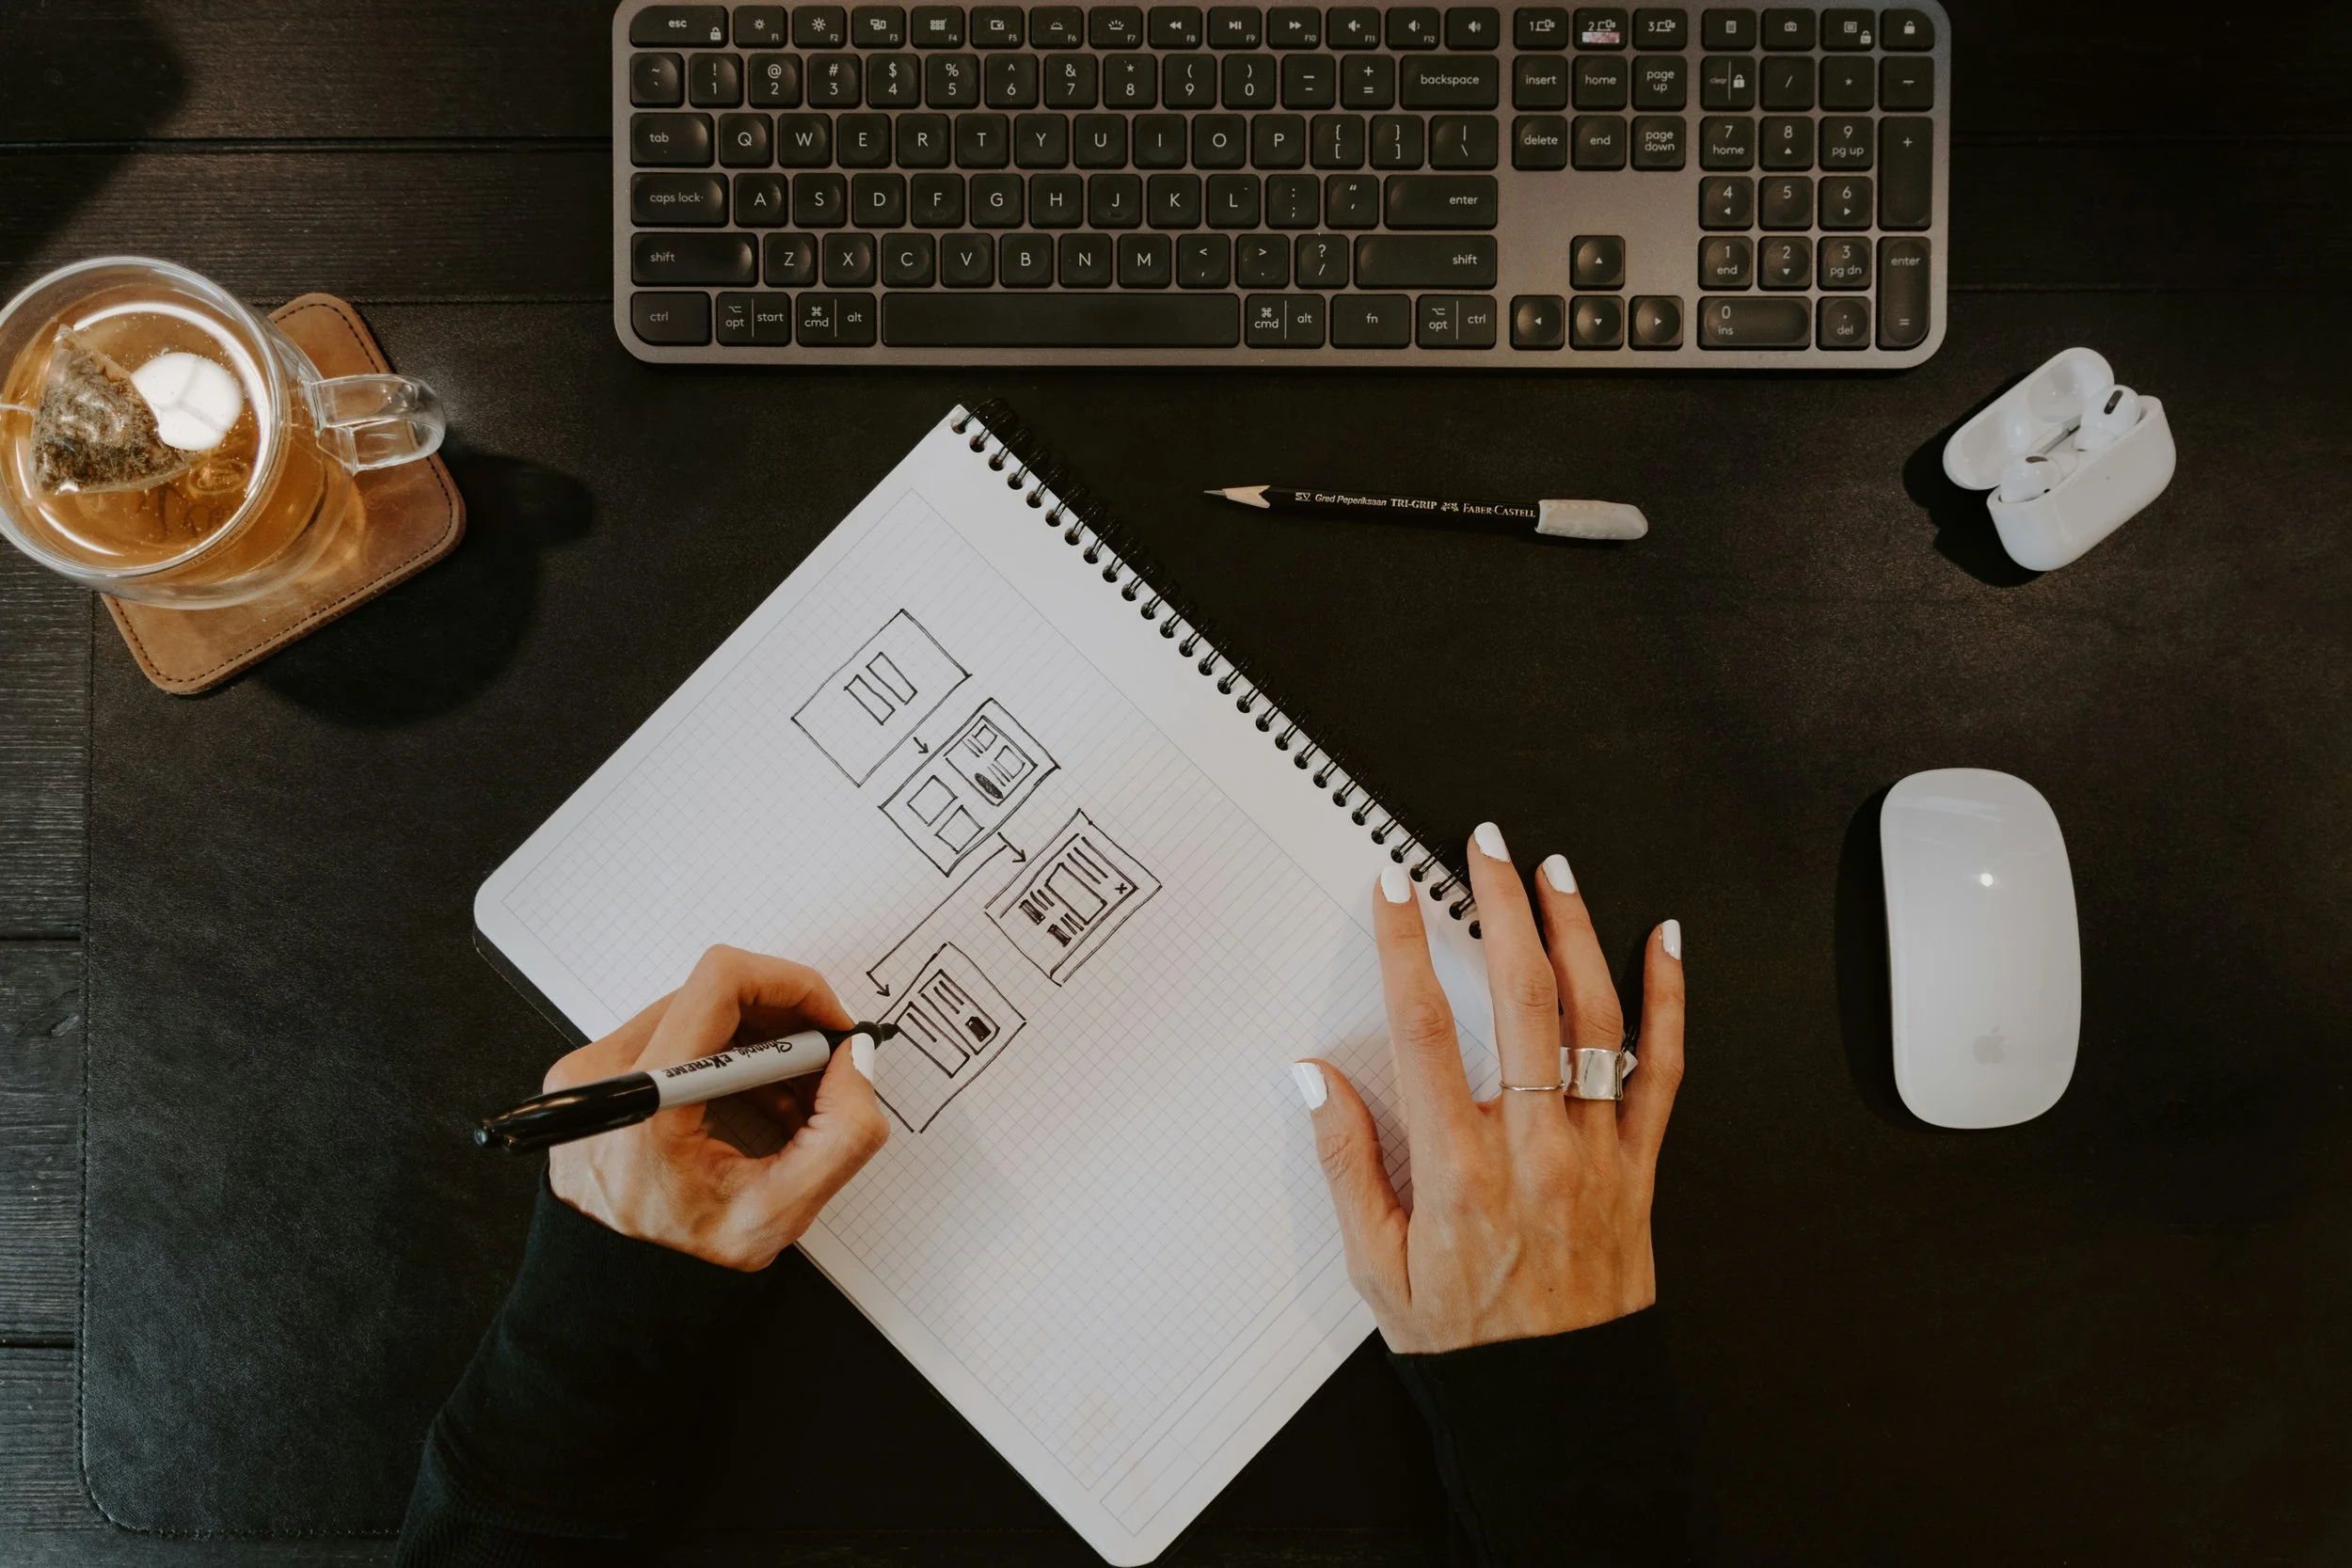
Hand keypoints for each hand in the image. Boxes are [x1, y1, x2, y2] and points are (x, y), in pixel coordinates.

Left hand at [544, 945, 889, 1271]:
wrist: (617, 1291)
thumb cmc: (686, 1261)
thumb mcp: (782, 1213)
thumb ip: (843, 1134)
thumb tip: (857, 1058)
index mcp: (645, 1102)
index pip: (721, 983)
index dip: (793, 986)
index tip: (830, 1023)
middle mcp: (605, 1074)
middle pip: (714, 993)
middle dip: (787, 1022)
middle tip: (825, 1066)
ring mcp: (592, 1070)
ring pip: (698, 1010)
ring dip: (761, 1043)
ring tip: (791, 1100)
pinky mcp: (595, 1074)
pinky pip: (675, 1033)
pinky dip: (728, 1057)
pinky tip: (755, 1103)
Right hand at [1300, 824, 1684, 1353]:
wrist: (1560, 1407)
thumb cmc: (1466, 1342)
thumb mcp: (1377, 1268)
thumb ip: (1346, 1165)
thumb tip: (1313, 1078)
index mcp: (1460, 1172)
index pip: (1426, 1032)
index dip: (1407, 949)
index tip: (1395, 888)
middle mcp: (1535, 1150)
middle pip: (1522, 1000)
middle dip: (1501, 909)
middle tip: (1485, 847)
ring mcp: (1597, 1153)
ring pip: (1596, 1019)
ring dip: (1577, 932)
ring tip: (1554, 872)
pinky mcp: (1641, 1166)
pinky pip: (1664, 1069)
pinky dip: (1668, 999)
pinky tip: (1665, 941)